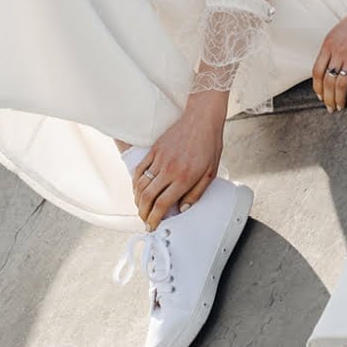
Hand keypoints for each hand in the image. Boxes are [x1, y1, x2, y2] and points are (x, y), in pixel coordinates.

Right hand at [132, 93, 226, 228]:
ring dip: (137, 200)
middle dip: (143, 213)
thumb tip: (183, 210)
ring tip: (141, 208)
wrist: (202, 119)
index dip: (154, 219)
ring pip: (140, 185)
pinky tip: (138, 190)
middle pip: (147, 198)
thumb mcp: (210, 173)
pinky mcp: (154, 150)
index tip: (152, 227)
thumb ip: (196, 193)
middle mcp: (169, 170)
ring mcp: (159, 159)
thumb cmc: (209, 146)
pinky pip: (139, 170)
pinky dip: (135, 183)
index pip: (162, 204)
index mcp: (184, 178)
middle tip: (145, 220)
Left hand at [312, 0, 346, 111]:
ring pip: (342, 83)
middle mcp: (339, 49)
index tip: (320, 96)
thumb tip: (327, 68)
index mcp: (329, 43)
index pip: (317, 71)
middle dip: (327, 97)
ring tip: (340, 106)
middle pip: (328, 80)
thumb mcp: (338, 32)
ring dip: (339, 98)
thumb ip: (332, 49)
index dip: (317, 87)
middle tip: (330, 107)